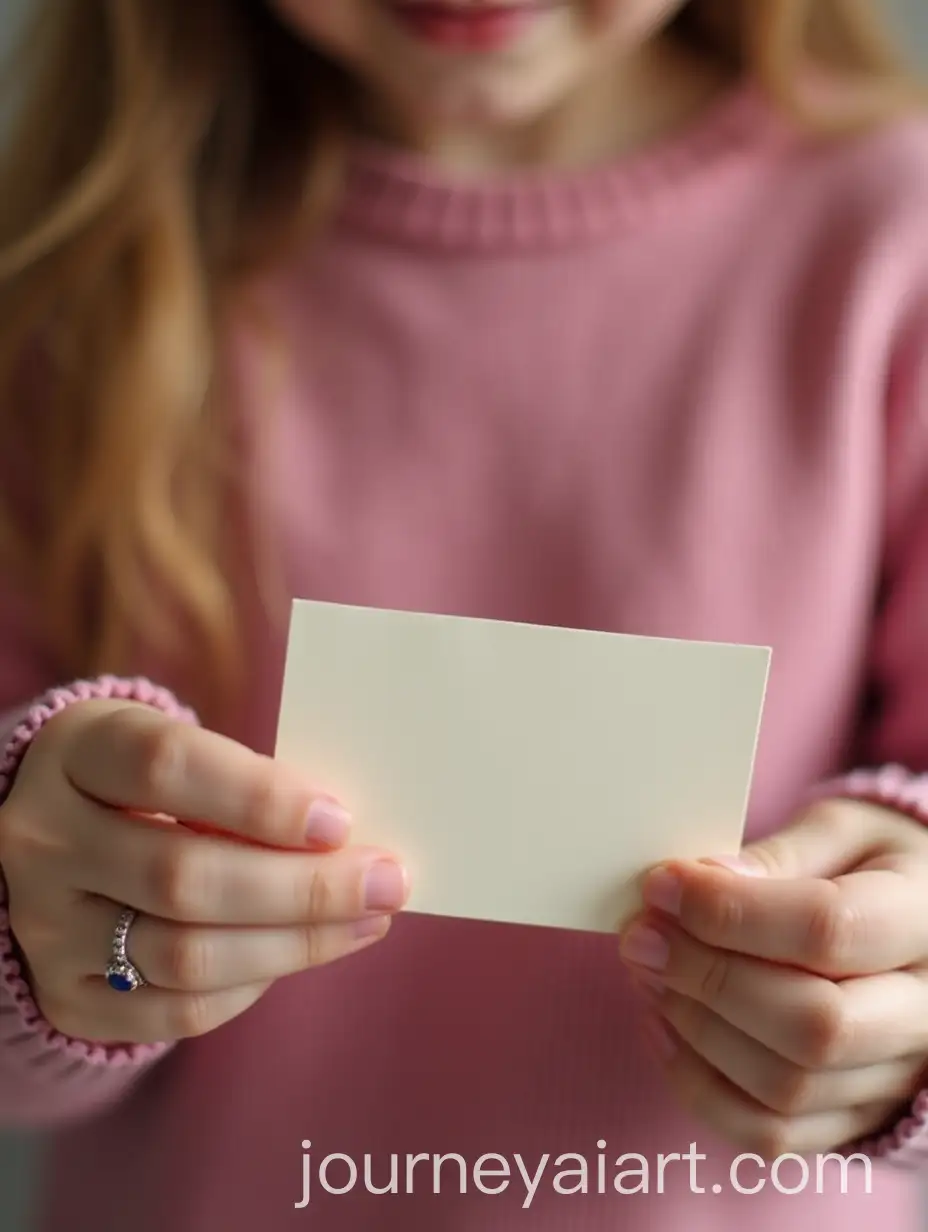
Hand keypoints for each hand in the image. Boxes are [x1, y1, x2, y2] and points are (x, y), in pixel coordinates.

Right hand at [0, 700, 408, 1044]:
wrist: (58, 834)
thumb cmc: (149, 779)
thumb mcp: (178, 745)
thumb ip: (247, 780)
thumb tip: (351, 838)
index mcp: (77, 752)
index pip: (165, 769)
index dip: (258, 798)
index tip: (339, 820)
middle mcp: (45, 840)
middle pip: (183, 876)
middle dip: (304, 888)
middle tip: (386, 882)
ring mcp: (47, 925)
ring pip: (186, 954)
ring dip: (296, 942)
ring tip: (367, 919)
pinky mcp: (66, 994)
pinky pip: (175, 1012)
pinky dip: (253, 984)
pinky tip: (301, 952)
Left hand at [619, 799, 927, 1157]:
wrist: (915, 920)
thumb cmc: (869, 865)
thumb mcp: (841, 831)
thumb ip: (780, 856)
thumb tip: (707, 879)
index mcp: (923, 921)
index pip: (828, 931)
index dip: (730, 912)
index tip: (662, 885)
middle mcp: (923, 1013)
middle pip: (814, 1025)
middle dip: (708, 977)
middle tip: (642, 935)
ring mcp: (893, 1076)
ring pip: (788, 1086)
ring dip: (696, 1029)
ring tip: (648, 971)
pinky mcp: (853, 1117)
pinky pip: (772, 1134)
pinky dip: (700, 1087)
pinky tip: (663, 1025)